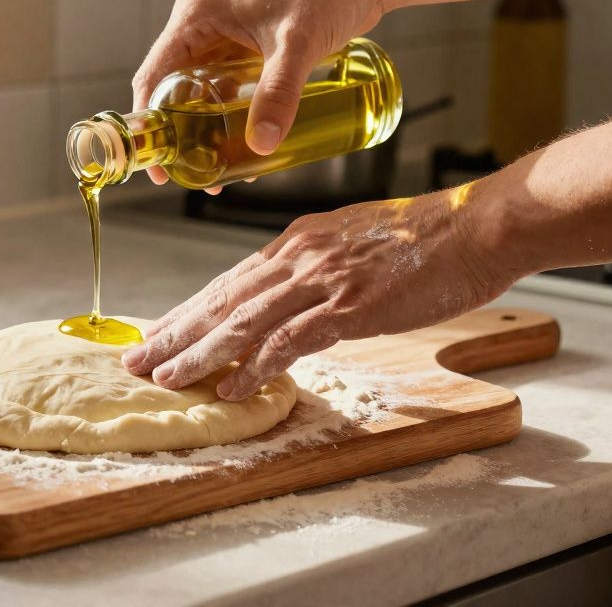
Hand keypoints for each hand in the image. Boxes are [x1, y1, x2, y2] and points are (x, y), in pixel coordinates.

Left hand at [120, 189, 516, 399]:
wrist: (477, 225)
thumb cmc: (423, 236)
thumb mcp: (352, 242)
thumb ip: (314, 266)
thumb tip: (287, 293)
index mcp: (296, 243)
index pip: (227, 281)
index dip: (186, 310)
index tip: (155, 332)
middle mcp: (299, 257)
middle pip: (222, 299)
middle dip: (173, 332)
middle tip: (135, 361)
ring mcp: (323, 280)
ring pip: (244, 320)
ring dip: (199, 352)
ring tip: (165, 377)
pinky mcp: (352, 304)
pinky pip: (293, 339)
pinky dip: (258, 365)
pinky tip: (232, 386)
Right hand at [134, 0, 385, 189]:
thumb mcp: (297, 44)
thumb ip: (279, 93)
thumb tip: (261, 145)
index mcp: (196, 16)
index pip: (154, 75)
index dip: (150, 122)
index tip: (160, 162)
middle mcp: (202, 25)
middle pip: (173, 89)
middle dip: (181, 134)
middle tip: (195, 174)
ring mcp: (225, 36)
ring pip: (201, 93)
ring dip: (206, 130)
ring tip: (221, 169)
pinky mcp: (248, 47)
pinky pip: (227, 89)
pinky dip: (230, 117)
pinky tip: (245, 144)